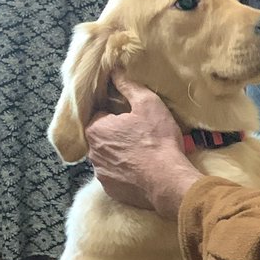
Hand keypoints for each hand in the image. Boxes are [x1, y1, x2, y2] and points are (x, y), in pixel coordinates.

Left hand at [85, 73, 202, 218]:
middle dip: (116, 134)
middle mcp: (92, 152)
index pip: (100, 114)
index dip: (117, 114)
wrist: (167, 181)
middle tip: (140, 134)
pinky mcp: (111, 189)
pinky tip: (142, 170)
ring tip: (142, 154)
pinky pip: (115, 176)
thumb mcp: (148, 104)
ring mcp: (100, 173)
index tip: (133, 117)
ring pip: (107, 157)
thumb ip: (128, 85)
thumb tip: (114, 70)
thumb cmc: (157, 140)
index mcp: (96, 129)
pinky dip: (125, 173)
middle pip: (102, 137)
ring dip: (120, 154)